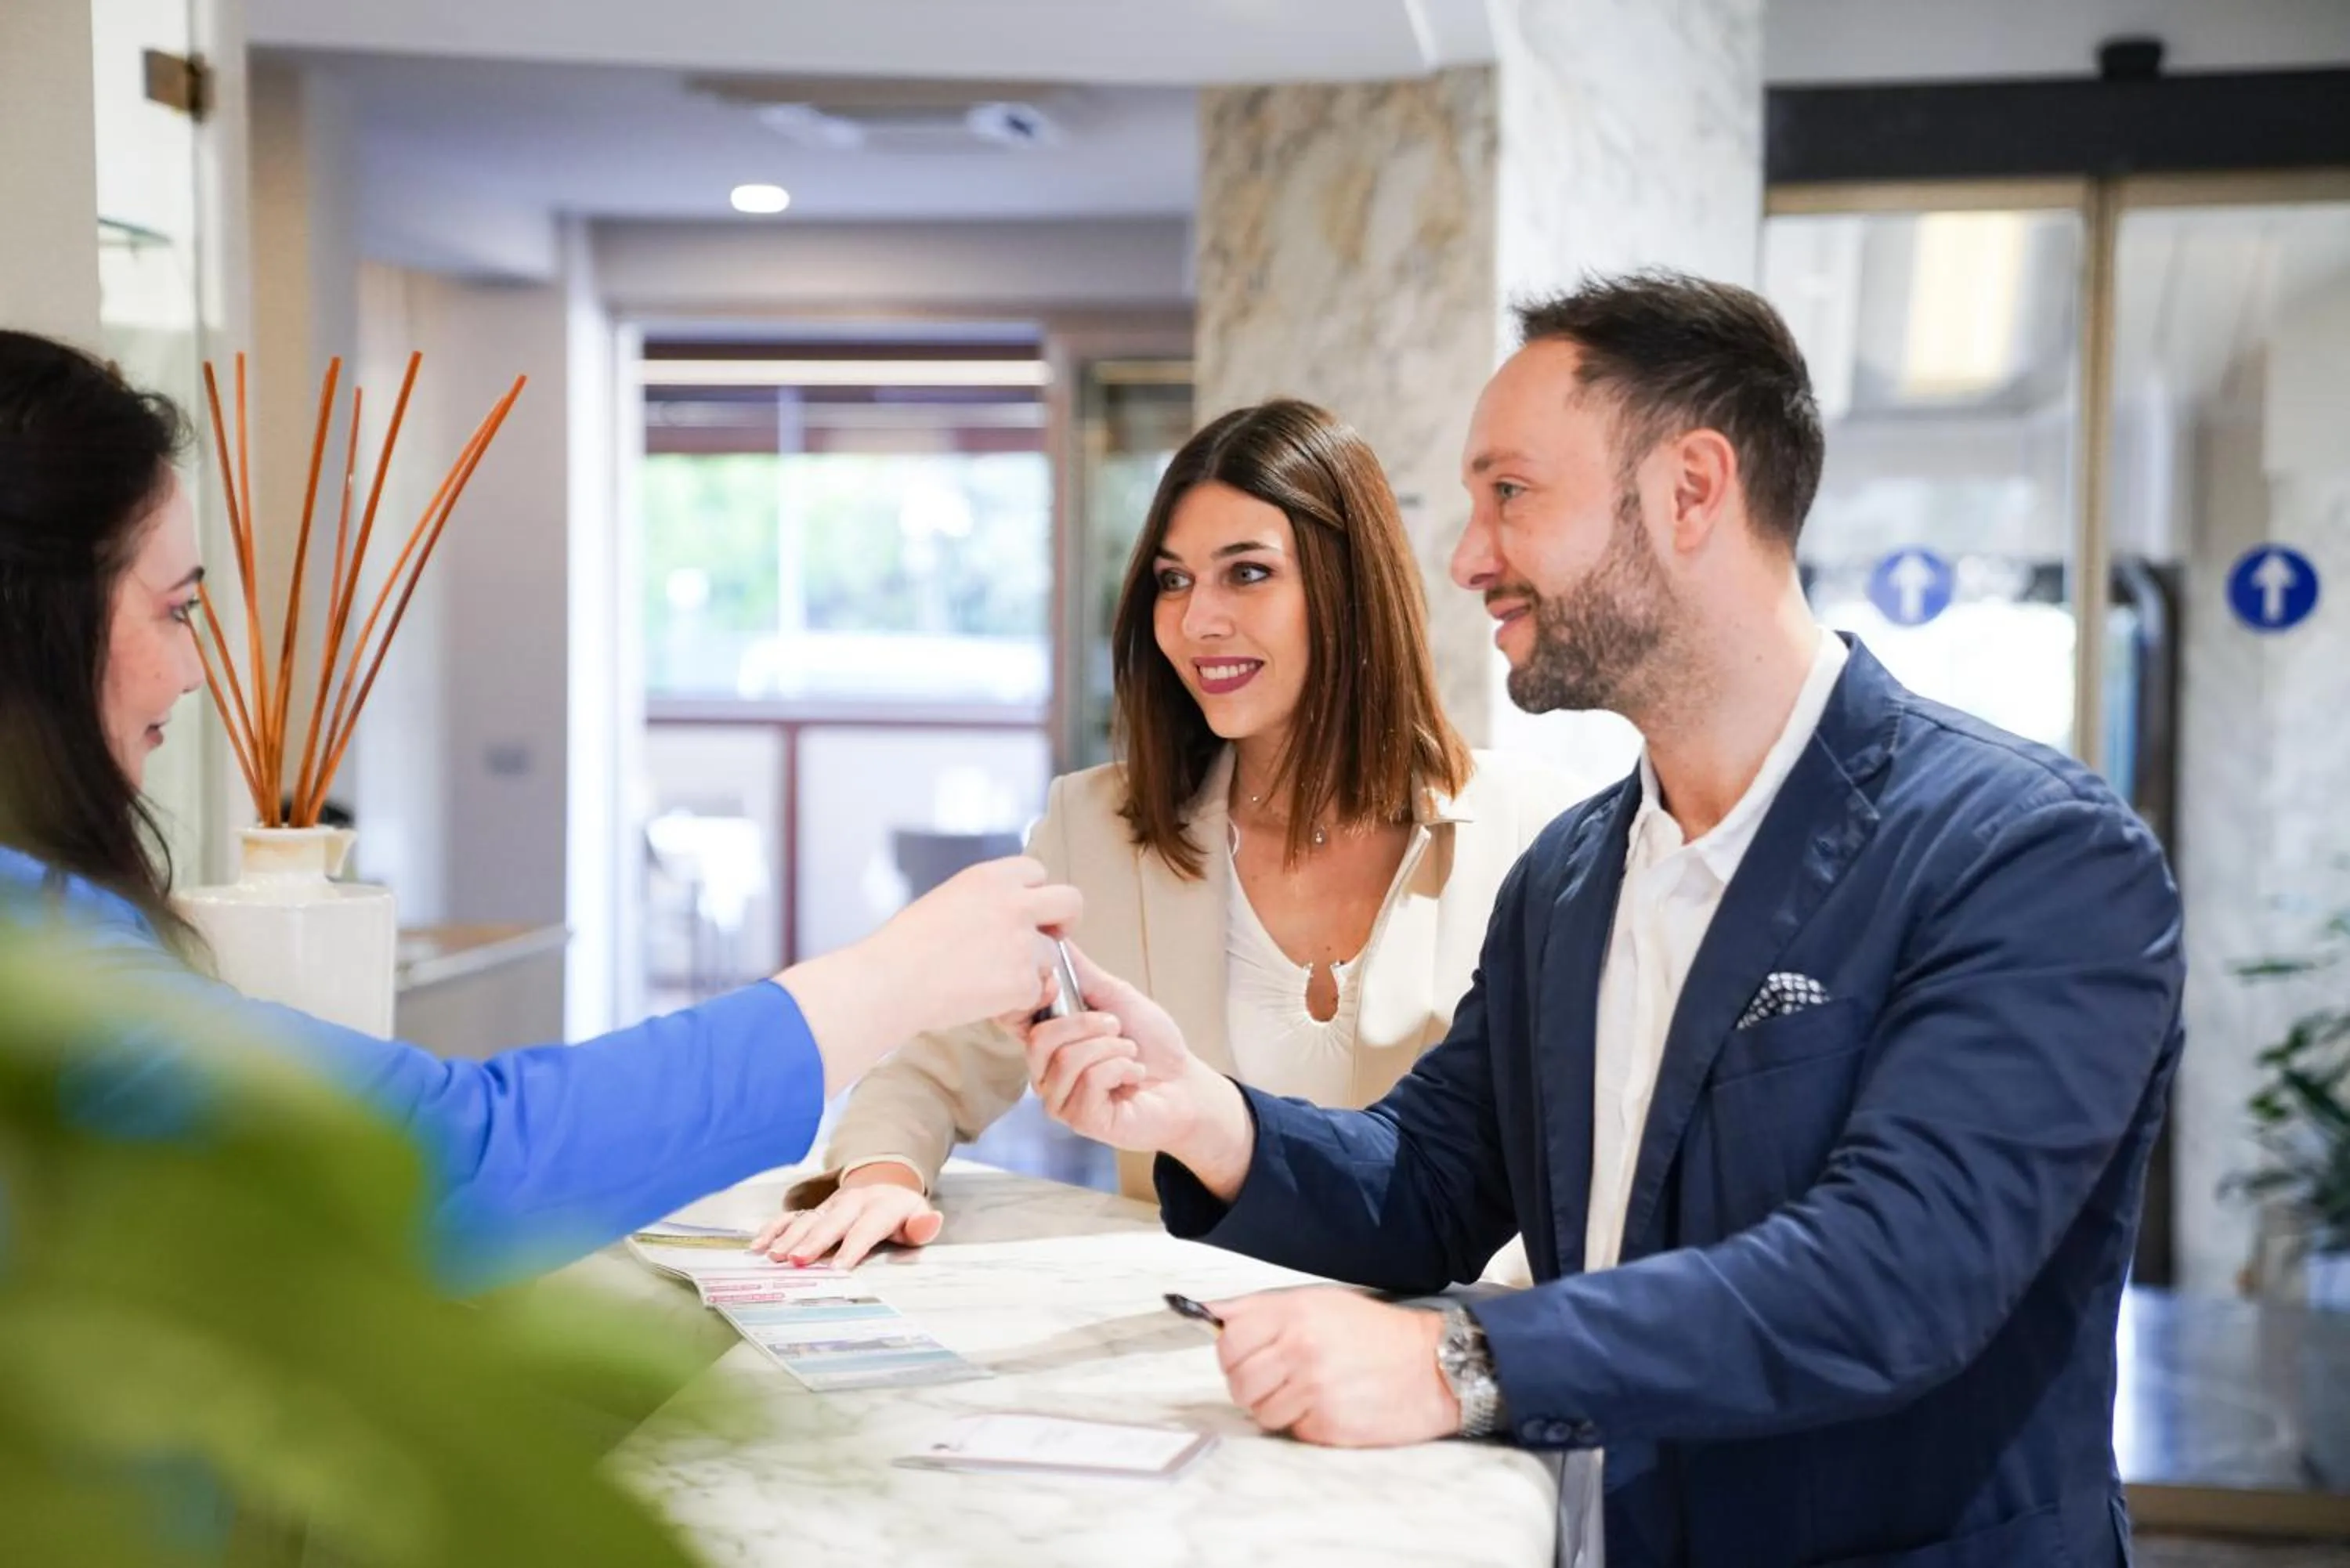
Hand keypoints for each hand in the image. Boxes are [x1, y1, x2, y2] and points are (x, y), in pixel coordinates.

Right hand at [750, 1163, 941, 1267]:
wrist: (882, 1180)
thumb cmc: (900, 1211)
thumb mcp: (917, 1215)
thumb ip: (922, 1225)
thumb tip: (932, 1223)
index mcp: (879, 1207)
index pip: (865, 1229)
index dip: (852, 1248)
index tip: (838, 1268)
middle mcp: (851, 1203)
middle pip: (831, 1223)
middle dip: (813, 1241)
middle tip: (796, 1261)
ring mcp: (829, 1205)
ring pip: (807, 1219)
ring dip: (789, 1237)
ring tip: (774, 1256)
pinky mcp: (813, 1208)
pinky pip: (791, 1216)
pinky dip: (773, 1228)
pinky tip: (758, 1244)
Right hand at [863, 857, 1083, 1029]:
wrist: (891, 981)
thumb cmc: (904, 946)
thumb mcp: (947, 899)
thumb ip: (985, 900)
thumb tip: (1005, 915)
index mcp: (991, 877)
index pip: (1037, 871)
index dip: (1035, 894)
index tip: (1028, 911)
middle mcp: (1014, 903)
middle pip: (1070, 902)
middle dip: (1065, 920)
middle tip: (1050, 938)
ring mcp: (1023, 943)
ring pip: (1053, 955)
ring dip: (1032, 968)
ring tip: (991, 980)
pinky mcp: (1023, 981)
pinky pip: (1036, 991)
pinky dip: (1018, 1000)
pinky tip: (985, 998)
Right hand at [1020, 944, 1253, 1193]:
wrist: (1186, 1082)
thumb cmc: (1153, 1042)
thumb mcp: (1115, 997)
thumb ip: (1081, 973)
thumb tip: (1054, 937)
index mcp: (1048, 1041)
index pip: (1011, 1020)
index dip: (1028, 1000)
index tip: (1057, 985)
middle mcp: (1045, 1072)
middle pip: (1039, 1039)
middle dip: (1088, 1024)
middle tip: (1117, 1026)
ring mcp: (1060, 1100)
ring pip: (1068, 1059)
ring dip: (1112, 1048)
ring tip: (1129, 1054)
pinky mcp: (1080, 1120)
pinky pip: (1090, 1081)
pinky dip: (1121, 1068)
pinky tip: (1132, 1076)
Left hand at [1208, 1288, 1459, 1447]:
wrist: (1432, 1366)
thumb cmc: (1374, 1332)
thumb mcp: (1319, 1302)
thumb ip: (1260, 1309)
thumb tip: (1207, 1311)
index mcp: (1294, 1314)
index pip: (1229, 1341)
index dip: (1231, 1353)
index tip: (1246, 1355)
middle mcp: (1300, 1350)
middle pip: (1238, 1381)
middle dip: (1249, 1384)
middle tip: (1275, 1378)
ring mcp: (1313, 1390)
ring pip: (1260, 1412)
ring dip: (1275, 1407)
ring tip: (1306, 1392)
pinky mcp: (1328, 1425)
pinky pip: (1292, 1430)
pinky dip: (1304, 1423)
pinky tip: (1329, 1405)